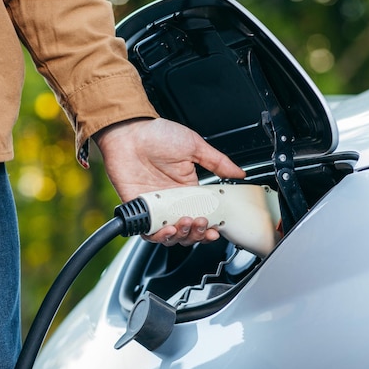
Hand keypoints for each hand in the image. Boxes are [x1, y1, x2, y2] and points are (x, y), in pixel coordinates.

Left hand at [94, 118, 245, 245]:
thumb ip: (218, 162)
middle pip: (188, 232)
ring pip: (170, 236)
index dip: (209, 227)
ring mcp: (156, 207)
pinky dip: (159, 236)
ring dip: (181, 236)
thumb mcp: (194, 146)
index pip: (203, 216)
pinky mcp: (139, 209)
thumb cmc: (157, 135)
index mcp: (188, 190)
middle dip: (197, 233)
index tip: (216, 228)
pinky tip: (168, 229)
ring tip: (186, 223)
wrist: (129, 132)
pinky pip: (148, 232)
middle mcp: (173, 202)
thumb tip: (240, 173)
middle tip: (201, 223)